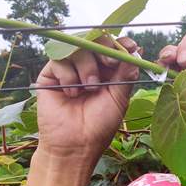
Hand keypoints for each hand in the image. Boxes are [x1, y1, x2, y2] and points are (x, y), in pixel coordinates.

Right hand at [35, 36, 138, 162]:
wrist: (74, 144)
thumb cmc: (99, 126)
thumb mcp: (118, 99)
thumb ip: (126, 75)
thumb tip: (135, 52)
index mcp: (108, 73)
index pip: (114, 49)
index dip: (121, 44)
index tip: (130, 46)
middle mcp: (89, 68)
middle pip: (95, 41)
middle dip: (105, 49)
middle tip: (110, 63)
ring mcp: (69, 70)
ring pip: (78, 48)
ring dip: (87, 67)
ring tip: (89, 88)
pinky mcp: (51, 75)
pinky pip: (59, 60)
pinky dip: (68, 75)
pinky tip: (71, 93)